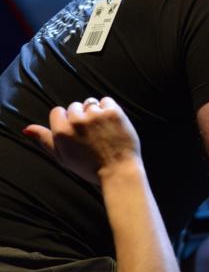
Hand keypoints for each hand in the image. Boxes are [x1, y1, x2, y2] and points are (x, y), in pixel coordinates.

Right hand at [23, 97, 140, 183]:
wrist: (118, 170)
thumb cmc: (89, 167)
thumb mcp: (62, 157)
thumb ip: (45, 140)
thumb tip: (27, 129)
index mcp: (61, 132)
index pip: (57, 111)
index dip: (66, 120)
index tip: (76, 131)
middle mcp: (76, 121)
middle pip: (74, 106)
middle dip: (81, 116)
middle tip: (91, 133)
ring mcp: (96, 115)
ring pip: (91, 102)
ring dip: (96, 111)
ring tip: (102, 129)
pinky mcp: (113, 112)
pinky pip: (107, 101)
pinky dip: (109, 108)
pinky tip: (112, 123)